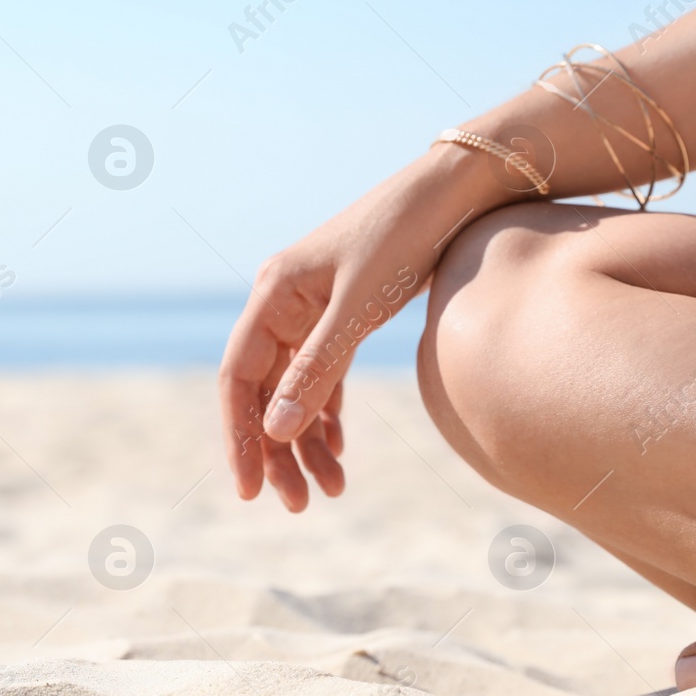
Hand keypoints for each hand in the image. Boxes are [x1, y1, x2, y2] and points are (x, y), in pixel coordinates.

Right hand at [218, 148, 503, 510]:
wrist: (457, 191)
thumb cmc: (406, 235)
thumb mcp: (360, 305)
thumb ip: (318, 368)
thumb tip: (277, 433)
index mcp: (274, 293)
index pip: (238, 378)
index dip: (239, 437)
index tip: (249, 491)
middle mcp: (284, 302)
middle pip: (265, 392)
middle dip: (278, 452)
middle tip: (299, 505)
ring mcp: (313, 309)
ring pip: (296, 389)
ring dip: (306, 441)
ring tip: (332, 490)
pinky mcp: (344, 314)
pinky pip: (323, 376)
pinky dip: (328, 415)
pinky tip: (339, 450)